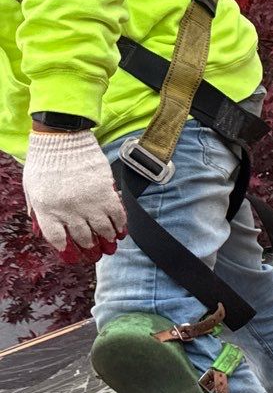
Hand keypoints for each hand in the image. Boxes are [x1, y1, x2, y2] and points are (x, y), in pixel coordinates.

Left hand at [23, 128, 124, 263]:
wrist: (62, 140)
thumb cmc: (45, 162)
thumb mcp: (32, 188)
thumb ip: (37, 208)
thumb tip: (42, 225)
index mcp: (46, 210)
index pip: (57, 238)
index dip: (66, 248)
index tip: (72, 252)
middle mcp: (67, 210)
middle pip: (82, 237)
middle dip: (90, 247)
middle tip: (95, 250)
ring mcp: (88, 203)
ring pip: (102, 230)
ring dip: (107, 238)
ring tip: (110, 241)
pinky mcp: (105, 194)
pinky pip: (116, 216)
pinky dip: (120, 225)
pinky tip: (121, 230)